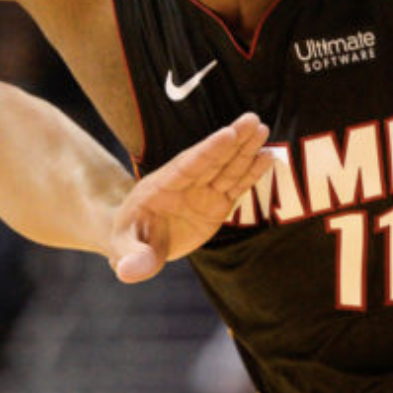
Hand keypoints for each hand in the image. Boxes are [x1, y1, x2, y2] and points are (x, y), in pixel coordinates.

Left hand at [108, 112, 270, 283]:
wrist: (137, 238)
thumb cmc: (129, 241)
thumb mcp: (125, 249)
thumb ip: (132, 258)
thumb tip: (128, 273)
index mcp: (162, 187)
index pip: (188, 166)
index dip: (208, 150)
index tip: (227, 133)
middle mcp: (186, 185)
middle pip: (212, 159)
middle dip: (232, 140)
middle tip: (251, 120)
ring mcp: (203, 192)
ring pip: (227, 167)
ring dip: (245, 149)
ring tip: (262, 128)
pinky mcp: (217, 204)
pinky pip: (237, 186)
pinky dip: (252, 172)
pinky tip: (267, 157)